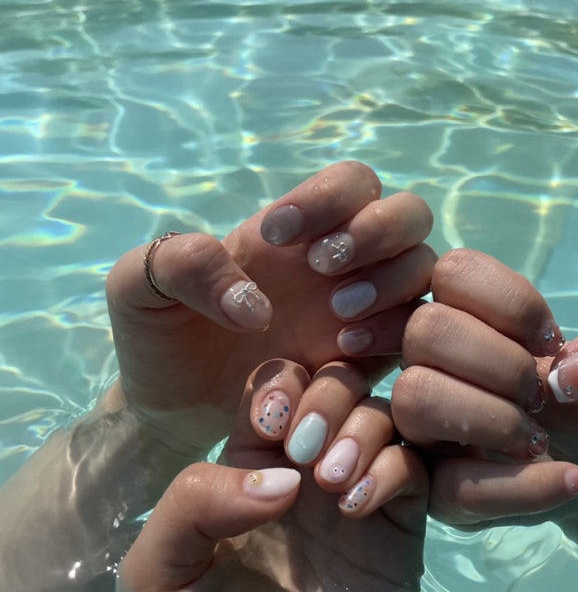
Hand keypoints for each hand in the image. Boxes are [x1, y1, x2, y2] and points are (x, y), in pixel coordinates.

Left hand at [105, 161, 433, 457]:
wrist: (169, 410)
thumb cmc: (159, 338)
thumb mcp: (139, 288)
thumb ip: (180, 264)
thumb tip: (256, 305)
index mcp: (295, 230)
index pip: (353, 182)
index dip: (328, 196)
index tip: (272, 235)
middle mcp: (341, 262)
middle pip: (410, 213)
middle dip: (377, 231)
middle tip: (321, 266)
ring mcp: (362, 310)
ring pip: (424, 269)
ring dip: (390, 281)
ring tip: (334, 315)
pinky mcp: (368, 361)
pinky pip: (413, 335)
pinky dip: (392, 333)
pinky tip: (341, 351)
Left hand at [118, 367, 426, 591]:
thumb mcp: (157, 572)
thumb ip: (193, 501)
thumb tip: (282, 476)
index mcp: (247, 467)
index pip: (277, 386)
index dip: (281, 385)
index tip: (273, 422)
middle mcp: (307, 476)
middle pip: (338, 389)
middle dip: (329, 398)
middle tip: (307, 451)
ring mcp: (356, 505)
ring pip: (384, 420)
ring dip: (362, 432)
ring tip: (334, 485)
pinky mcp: (397, 541)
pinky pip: (413, 475)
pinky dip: (393, 471)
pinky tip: (359, 507)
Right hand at [392, 249, 577, 527]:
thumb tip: (567, 377)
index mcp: (459, 313)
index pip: (453, 271)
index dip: (512, 303)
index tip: (552, 342)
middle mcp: (423, 361)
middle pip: (426, 329)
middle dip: (503, 363)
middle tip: (541, 395)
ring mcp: (416, 424)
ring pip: (417, 398)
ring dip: (497, 419)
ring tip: (539, 440)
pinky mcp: (429, 488)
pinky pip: (453, 485)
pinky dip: (526, 485)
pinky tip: (573, 479)